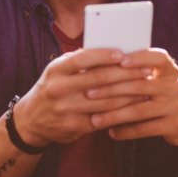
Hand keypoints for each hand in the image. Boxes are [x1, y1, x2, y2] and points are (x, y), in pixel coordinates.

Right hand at [13, 49, 150, 145]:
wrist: (31, 120)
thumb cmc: (52, 88)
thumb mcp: (58, 71)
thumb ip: (79, 62)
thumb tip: (112, 51)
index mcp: (56, 70)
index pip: (82, 58)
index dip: (104, 55)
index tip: (124, 53)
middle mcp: (59, 88)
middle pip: (98, 79)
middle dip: (126, 74)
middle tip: (146, 70)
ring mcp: (66, 109)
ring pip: (105, 100)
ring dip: (130, 94)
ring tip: (146, 87)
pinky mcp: (74, 126)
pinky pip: (103, 118)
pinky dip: (121, 112)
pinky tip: (134, 106)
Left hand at [85, 49, 177, 147]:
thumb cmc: (162, 94)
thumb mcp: (158, 79)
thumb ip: (138, 71)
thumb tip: (102, 63)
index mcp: (170, 69)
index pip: (157, 58)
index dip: (139, 58)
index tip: (119, 61)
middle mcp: (175, 85)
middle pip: (140, 86)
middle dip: (111, 90)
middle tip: (89, 94)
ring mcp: (176, 106)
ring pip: (139, 110)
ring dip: (114, 115)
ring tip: (95, 119)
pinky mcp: (174, 125)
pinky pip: (145, 129)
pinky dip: (126, 131)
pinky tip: (112, 132)